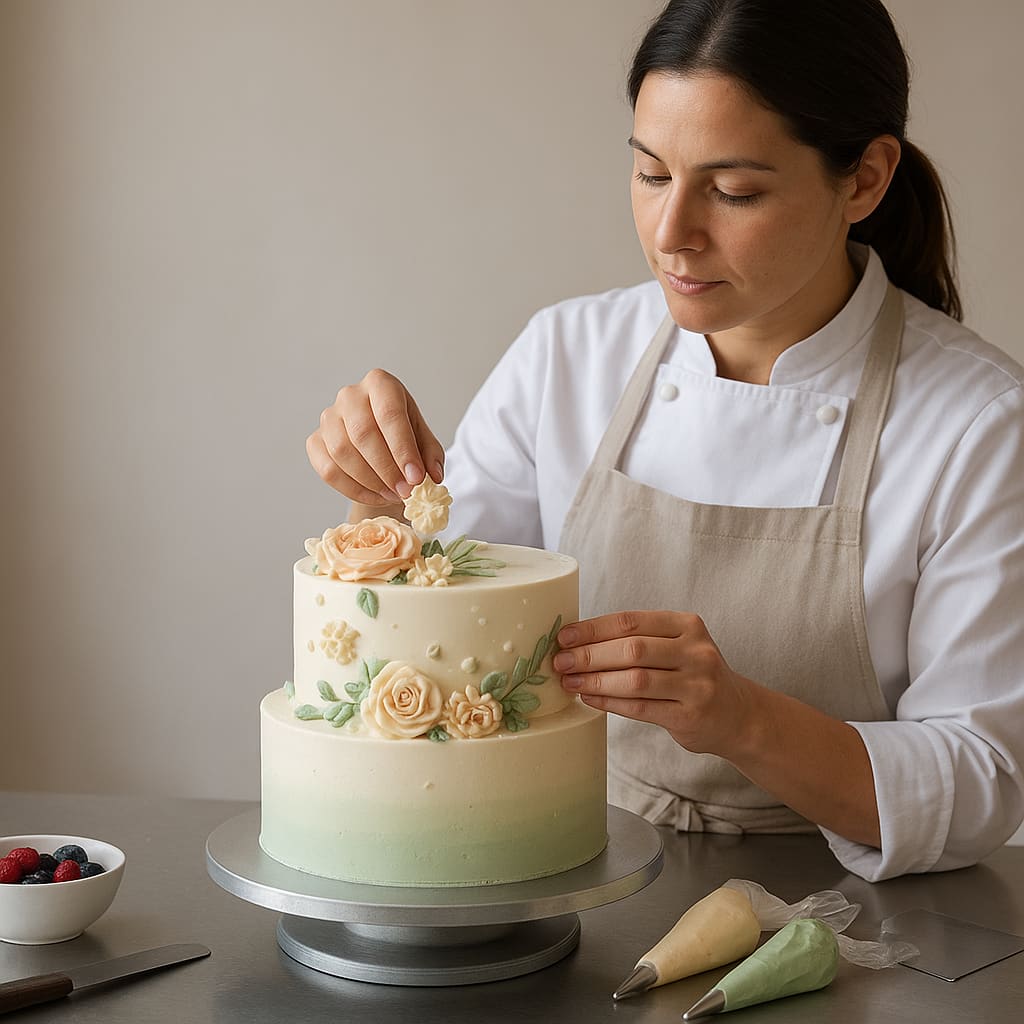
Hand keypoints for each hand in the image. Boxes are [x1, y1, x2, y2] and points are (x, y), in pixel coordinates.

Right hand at [307, 369, 445, 504]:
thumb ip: (431, 456)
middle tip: (406, 491)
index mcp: (381, 384)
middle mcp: (350, 395)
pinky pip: (328, 470)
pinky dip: (353, 490)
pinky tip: (375, 496)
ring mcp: (328, 417)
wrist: (380, 445)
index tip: (416, 478)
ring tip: (393, 494)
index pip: (389, 414)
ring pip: (342, 452)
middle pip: (362, 433)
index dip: (403, 449)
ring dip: (370, 481)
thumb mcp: (425, 441)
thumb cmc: (404, 438)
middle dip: (387, 469)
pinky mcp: (315, 441)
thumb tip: (432, 476)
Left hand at [554, 610, 756, 758]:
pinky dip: (610, 702)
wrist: (738, 714)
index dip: (593, 629)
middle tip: (561, 662)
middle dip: (589, 655)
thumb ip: (638, 640)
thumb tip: (578, 640)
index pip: (631, 621)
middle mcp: (696, 651)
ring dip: (595, 680)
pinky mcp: (690, 716)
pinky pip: (640, 708)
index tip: (564, 637)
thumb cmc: (692, 675)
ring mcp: (697, 685)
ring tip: (569, 682)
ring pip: (635, 680)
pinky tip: (590, 698)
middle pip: (632, 649)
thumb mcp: (677, 645)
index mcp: (687, 625)